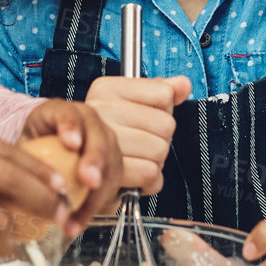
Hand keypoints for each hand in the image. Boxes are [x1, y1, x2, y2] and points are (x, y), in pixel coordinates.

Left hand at [17, 99, 124, 233]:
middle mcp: (91, 124)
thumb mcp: (23, 142)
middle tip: (89, 180)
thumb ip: (22, 154)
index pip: (68, 114)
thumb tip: (14, 178)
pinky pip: (109, 187)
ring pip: (110, 165)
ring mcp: (106, 143)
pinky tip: (76, 223)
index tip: (71, 143)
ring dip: (96, 194)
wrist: (48, 147)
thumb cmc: (34, 144)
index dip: (71, 127)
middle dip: (95, 160)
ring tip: (76, 216)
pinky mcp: (113, 165)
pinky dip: (92, 208)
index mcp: (64, 111)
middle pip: (98, 138)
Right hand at [82, 75, 189, 192]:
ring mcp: (101, 140)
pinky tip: (134, 175)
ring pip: (160, 149)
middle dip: (160, 138)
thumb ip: (159, 90)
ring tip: (135, 158)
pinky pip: (151, 172)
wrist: (81, 173)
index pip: (164, 94)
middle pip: (166, 124)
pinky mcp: (108, 170)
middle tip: (139, 143)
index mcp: (106, 88)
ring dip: (155, 161)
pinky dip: (149, 181)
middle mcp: (100, 110)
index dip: (162, 109)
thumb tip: (183, 84)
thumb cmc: (112, 136)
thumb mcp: (131, 104)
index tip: (144, 116)